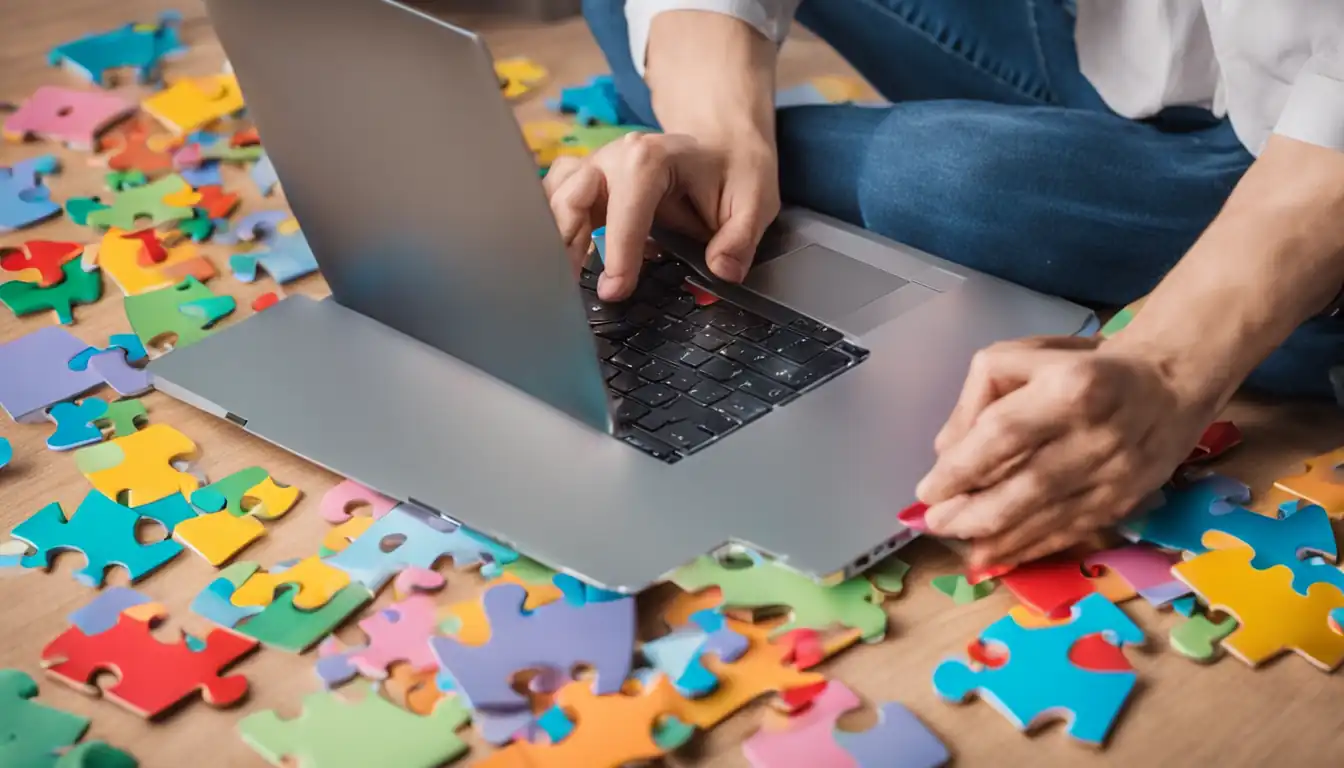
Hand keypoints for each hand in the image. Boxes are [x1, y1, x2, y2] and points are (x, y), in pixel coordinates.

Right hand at [542, 131, 779, 300]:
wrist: (721, 145)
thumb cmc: (734, 171)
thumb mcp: (755, 201)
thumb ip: (739, 238)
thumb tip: (721, 273)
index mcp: (652, 156)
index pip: (625, 204)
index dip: (618, 248)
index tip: (615, 290)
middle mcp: (614, 158)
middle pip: (571, 196)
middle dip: (564, 244)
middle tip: (567, 291)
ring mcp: (595, 169)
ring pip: (553, 200)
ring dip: (551, 241)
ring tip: (557, 284)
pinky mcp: (585, 185)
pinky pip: (554, 205)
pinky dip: (551, 233)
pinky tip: (561, 267)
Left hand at [915, 335, 1217, 567]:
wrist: (1170, 381)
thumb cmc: (1082, 366)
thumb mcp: (1024, 358)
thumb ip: (979, 398)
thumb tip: (946, 453)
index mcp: (1071, 387)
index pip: (1004, 435)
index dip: (962, 468)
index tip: (928, 489)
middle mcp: (1098, 434)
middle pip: (1027, 486)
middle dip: (973, 513)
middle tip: (934, 523)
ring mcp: (1117, 474)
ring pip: (1049, 518)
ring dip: (996, 538)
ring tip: (957, 543)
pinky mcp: (1125, 502)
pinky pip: (1070, 532)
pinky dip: (1030, 548)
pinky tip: (996, 556)